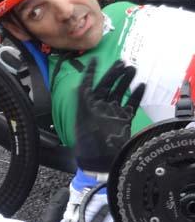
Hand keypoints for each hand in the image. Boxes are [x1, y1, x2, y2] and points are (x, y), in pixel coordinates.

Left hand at [74, 59, 145, 173]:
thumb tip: (80, 85)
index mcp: (86, 106)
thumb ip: (83, 102)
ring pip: (120, 92)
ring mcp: (112, 113)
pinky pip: (131, 105)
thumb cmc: (87, 141)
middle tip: (123, 63)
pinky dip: (136, 96)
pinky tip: (142, 86)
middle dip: (114, 74)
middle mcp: (99, 107)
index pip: (88, 84)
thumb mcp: (82, 118)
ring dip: (126, 81)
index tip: (95, 60)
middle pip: (107, 86)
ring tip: (133, 69)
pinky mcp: (123, 120)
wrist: (98, 160)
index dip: (91, 72)